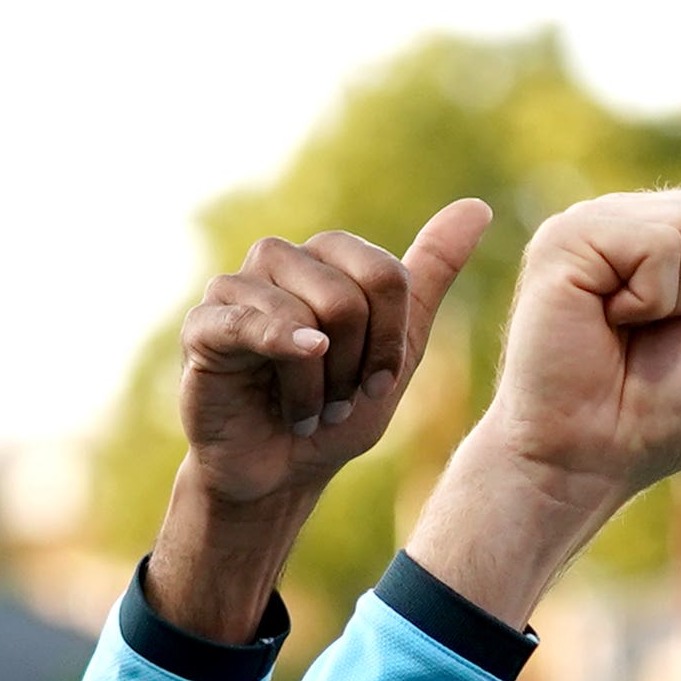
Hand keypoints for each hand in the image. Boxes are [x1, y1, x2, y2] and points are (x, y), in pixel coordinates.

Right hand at [151, 199, 493, 642]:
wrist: (280, 473)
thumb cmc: (336, 412)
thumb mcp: (399, 348)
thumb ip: (430, 277)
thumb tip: (476, 207)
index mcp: (327, 257)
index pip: (386, 276)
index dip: (391, 342)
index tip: (376, 382)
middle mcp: (279, 258)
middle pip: (349, 296)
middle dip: (355, 365)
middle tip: (334, 399)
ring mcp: (235, 287)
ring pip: (307, 316)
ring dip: (318, 384)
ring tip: (304, 408)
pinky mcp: (204, 326)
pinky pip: (249, 323)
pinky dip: (280, 350)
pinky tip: (297, 374)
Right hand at [406, 175, 680, 625]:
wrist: (590, 460)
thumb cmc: (660, 416)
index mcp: (679, 232)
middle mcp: (640, 215)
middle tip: (663, 335)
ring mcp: (602, 218)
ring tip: (633, 329)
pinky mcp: (570, 235)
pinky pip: (660, 242)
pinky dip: (653, 298)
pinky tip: (610, 320)